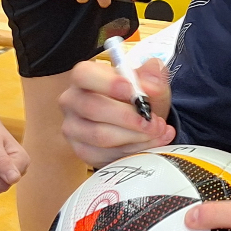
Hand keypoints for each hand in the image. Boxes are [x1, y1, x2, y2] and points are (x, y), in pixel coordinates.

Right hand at [59, 57, 174, 166]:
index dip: (109, 83)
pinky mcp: (81, 150)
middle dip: (128, 117)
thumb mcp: (150, 83)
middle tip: (154, 121)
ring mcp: (73, 127)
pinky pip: (105, 155)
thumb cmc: (138, 97)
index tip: (133, 91)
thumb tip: (153, 76)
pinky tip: (150, 143)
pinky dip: (132, 150)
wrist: (137, 121)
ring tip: (157, 132)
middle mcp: (72, 100)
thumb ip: (153, 77)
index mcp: (84, 75)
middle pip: (93, 108)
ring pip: (100, 135)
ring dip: (135, 136)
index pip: (85, 75)